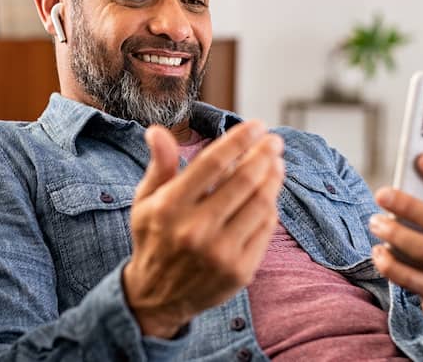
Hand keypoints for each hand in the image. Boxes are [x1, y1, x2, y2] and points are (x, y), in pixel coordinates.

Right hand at [123, 121, 284, 337]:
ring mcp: (220, 253)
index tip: (256, 125)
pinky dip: (270, 207)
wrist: (156, 297)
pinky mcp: (239, 271)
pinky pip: (265, 230)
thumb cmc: (153, 239)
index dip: (239, 140)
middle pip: (243, 181)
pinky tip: (270, 194)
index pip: (213, 163)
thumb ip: (159, 166)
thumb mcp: (145, 202)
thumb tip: (157, 131)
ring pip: (260, 204)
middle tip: (275, 142)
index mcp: (170, 208)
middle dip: (264, 155)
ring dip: (273, 178)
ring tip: (277, 164)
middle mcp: (195, 230)